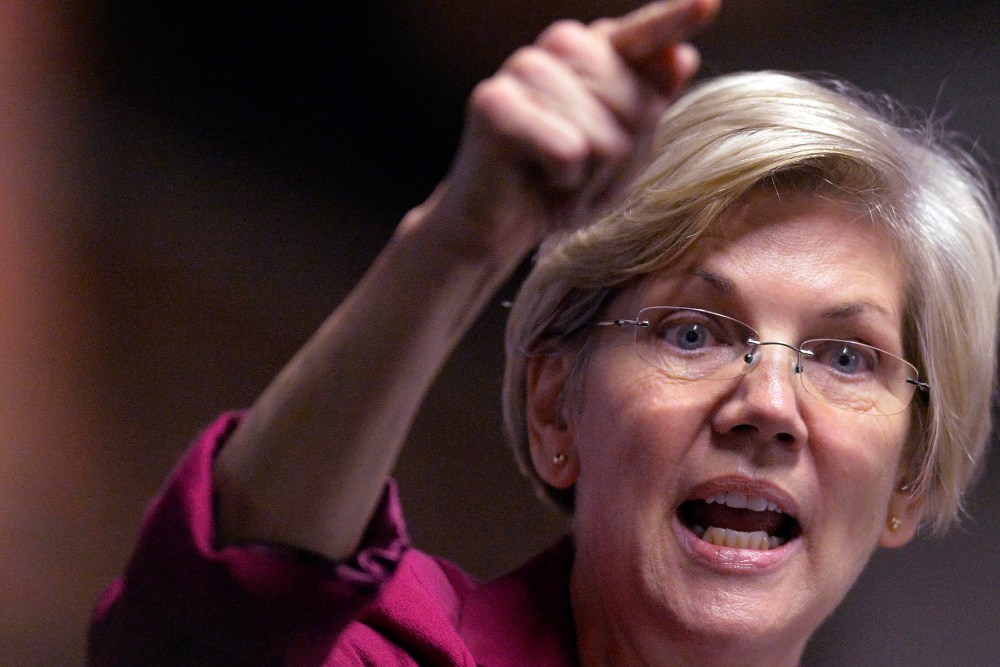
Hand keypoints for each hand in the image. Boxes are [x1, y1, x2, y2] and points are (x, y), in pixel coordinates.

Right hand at [431, 0, 719, 262]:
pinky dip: (562, 181)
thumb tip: (682, 56)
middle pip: (630, 100)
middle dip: (617, 151)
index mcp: (588, 54)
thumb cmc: (559, 187)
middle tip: (579, 172)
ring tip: (555, 178)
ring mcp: (519, 70)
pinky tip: (534, 180)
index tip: (707, 3)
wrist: (494, 230)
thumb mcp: (619, 151)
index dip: (672, 20)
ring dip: (588, 174)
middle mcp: (553, 51)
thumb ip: (648, 104)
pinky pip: (567, 150)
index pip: (640, 36)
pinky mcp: (492, 103)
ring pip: (600, 132)